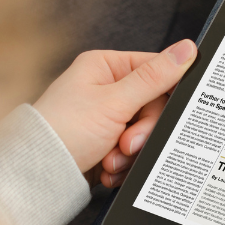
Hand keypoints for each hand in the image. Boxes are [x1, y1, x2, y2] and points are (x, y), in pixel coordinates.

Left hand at [33, 40, 196, 186]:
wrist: (37, 176)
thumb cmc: (63, 131)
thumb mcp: (115, 101)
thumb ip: (155, 77)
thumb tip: (187, 49)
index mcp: (106, 66)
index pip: (156, 71)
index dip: (164, 96)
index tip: (163, 114)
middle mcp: (107, 88)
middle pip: (153, 107)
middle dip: (141, 132)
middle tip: (127, 143)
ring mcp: (107, 117)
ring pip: (145, 131)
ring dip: (132, 151)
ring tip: (111, 158)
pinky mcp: (107, 142)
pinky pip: (134, 150)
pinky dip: (124, 162)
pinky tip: (108, 166)